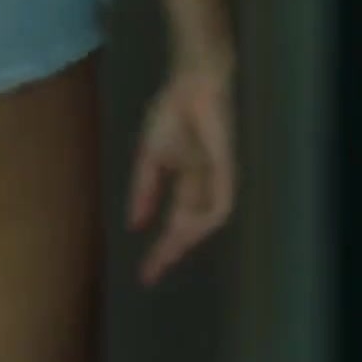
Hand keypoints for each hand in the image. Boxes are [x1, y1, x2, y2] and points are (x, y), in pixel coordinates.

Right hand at [127, 61, 235, 286]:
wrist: (191, 85)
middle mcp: (204, 188)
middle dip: (169, 252)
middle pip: (188, 229)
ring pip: (205, 222)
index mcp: (187, 184)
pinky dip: (206, 219)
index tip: (144, 274)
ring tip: (165, 253)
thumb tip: (134, 225)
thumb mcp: (151, 157)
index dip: (160, 249)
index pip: (175, 224)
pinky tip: (189, 229)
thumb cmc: (174, 113)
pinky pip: (221, 203)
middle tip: (149, 275)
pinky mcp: (227, 170)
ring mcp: (217, 181)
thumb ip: (144, 191)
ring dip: (186, 240)